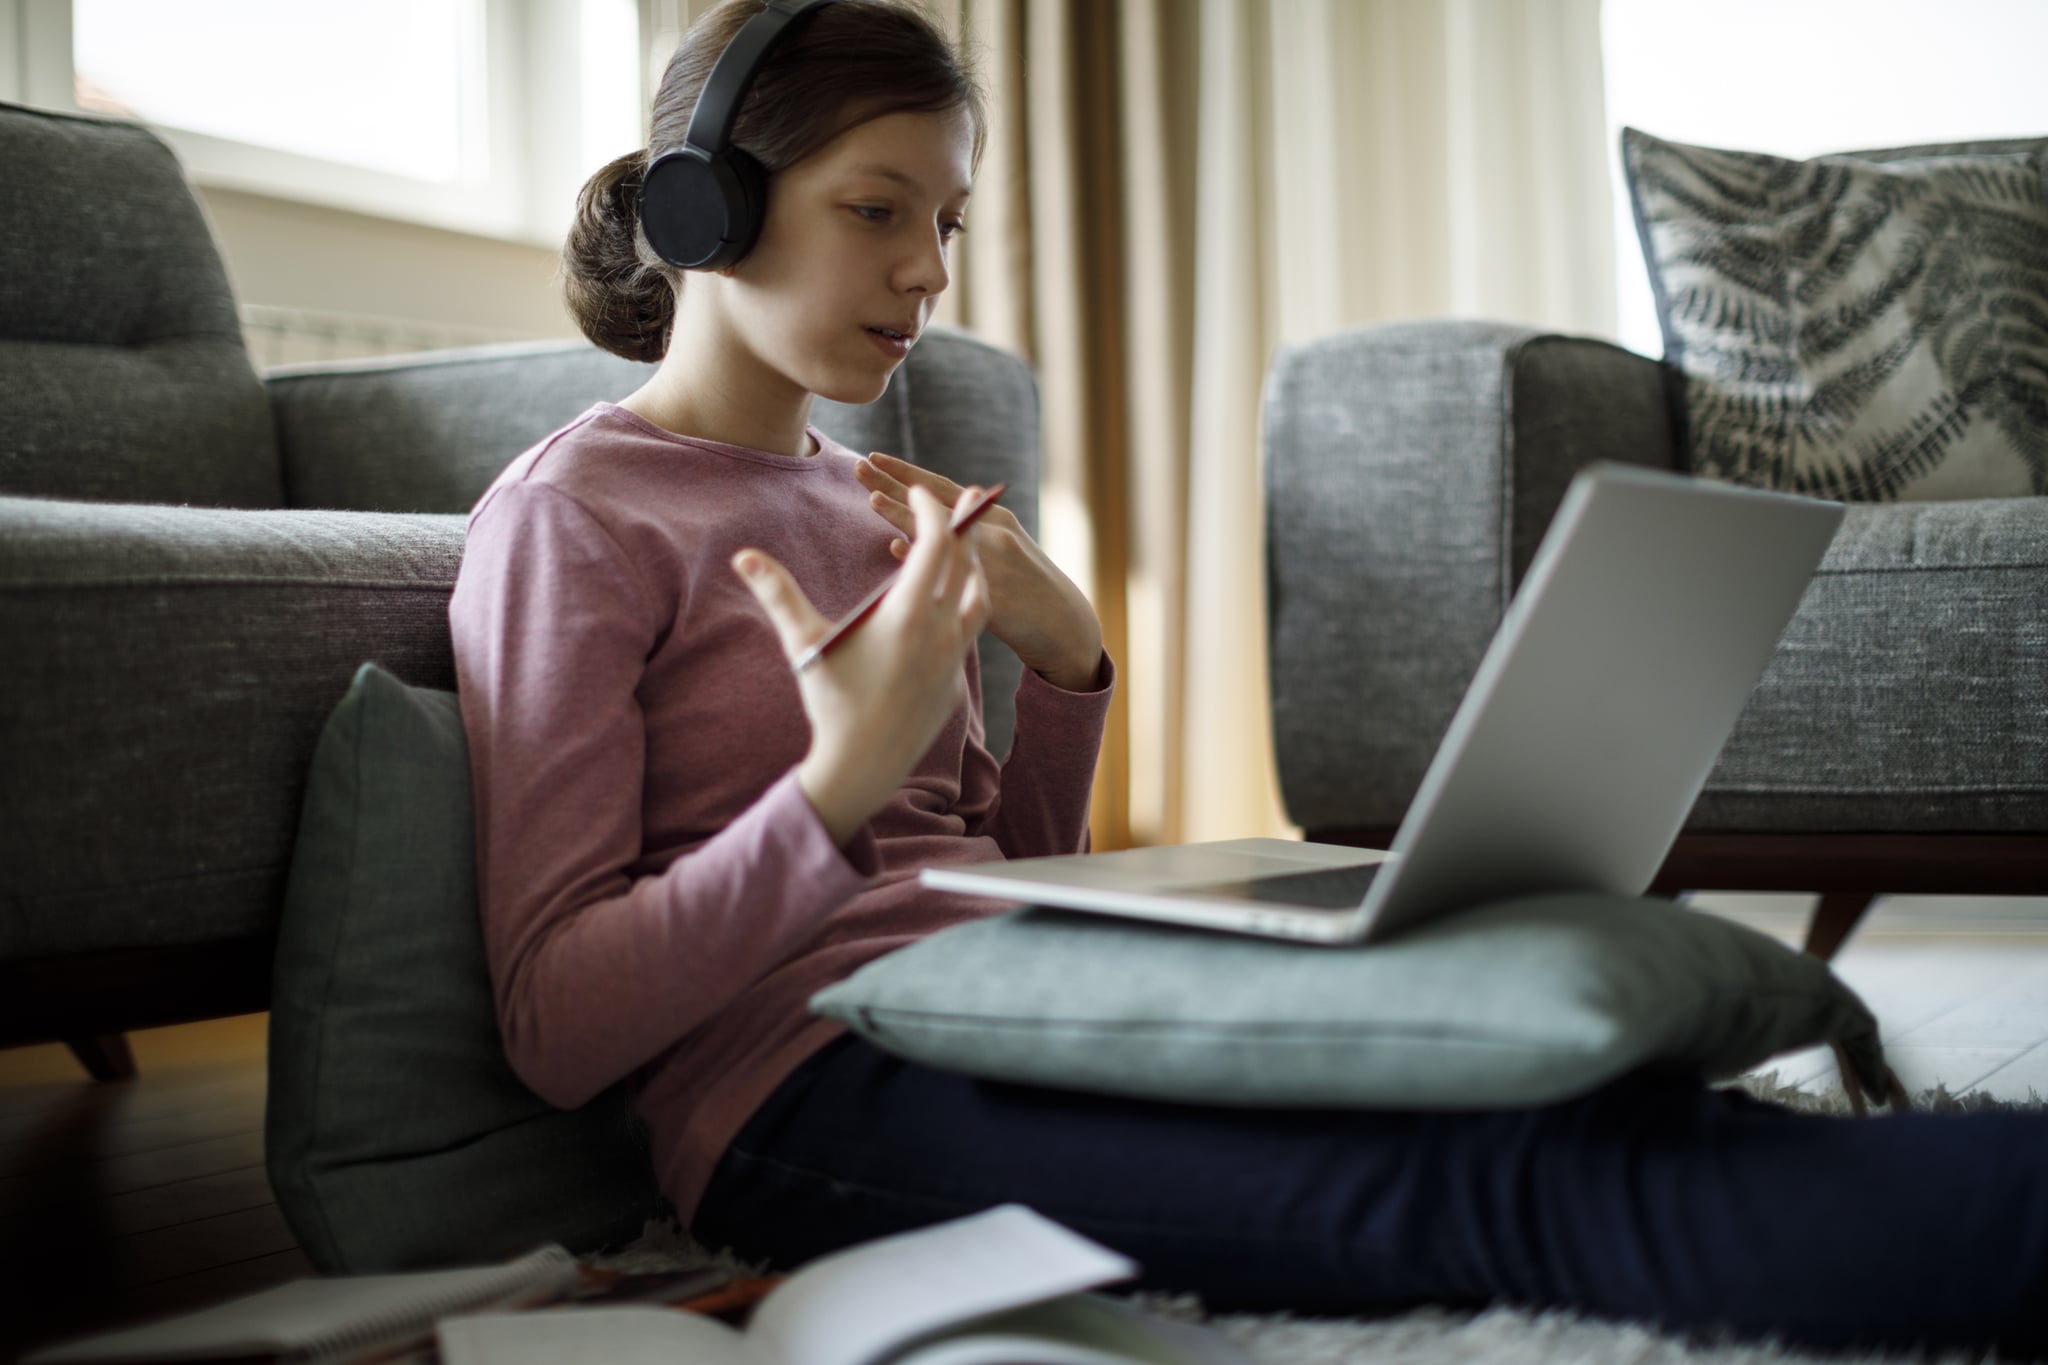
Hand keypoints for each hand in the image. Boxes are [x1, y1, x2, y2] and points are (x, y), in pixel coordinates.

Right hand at [733, 484, 991, 845]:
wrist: (863, 765)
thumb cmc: (831, 703)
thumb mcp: (803, 643)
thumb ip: (777, 594)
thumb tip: (742, 556)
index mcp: (906, 614)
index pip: (935, 544)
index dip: (932, 511)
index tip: (919, 494)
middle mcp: (939, 632)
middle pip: (966, 564)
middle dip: (964, 526)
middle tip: (967, 497)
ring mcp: (953, 658)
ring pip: (979, 598)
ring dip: (974, 567)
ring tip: (968, 548)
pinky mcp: (955, 682)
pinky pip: (969, 634)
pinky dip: (966, 607)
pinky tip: (953, 604)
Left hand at [855, 452, 1102, 691]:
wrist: (1061, 623)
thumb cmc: (1025, 588)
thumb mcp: (1003, 551)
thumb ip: (965, 537)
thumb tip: (910, 534)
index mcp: (994, 517)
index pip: (943, 487)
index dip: (907, 472)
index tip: (873, 457)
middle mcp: (993, 530)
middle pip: (935, 501)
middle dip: (895, 484)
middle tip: (857, 466)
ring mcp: (992, 557)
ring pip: (940, 529)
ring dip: (905, 514)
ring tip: (871, 499)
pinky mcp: (989, 585)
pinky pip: (946, 568)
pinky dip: (922, 557)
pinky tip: (895, 548)